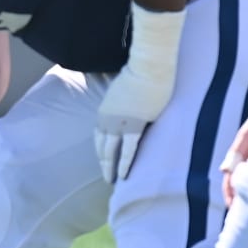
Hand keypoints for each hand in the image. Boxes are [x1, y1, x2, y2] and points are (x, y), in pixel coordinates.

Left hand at [94, 5, 185, 182]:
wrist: (148, 66)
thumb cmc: (140, 72)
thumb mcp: (123, 90)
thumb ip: (122, 102)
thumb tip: (128, 104)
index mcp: (104, 110)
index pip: (99, 136)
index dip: (101, 150)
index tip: (104, 160)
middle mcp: (107, 119)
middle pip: (102, 147)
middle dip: (104, 163)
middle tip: (106, 177)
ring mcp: (119, 124)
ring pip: (111, 152)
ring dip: (111, 168)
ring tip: (112, 181)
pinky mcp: (134, 126)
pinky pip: (128, 150)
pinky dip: (124, 164)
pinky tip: (123, 175)